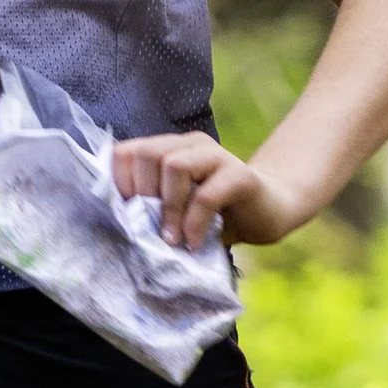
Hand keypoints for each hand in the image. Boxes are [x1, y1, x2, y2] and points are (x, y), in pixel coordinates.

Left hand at [112, 132, 302, 251]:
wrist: (268, 212)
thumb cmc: (216, 215)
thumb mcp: (177, 209)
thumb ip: (153, 205)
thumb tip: (121, 224)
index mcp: (170, 148)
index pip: (126, 152)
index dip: (119, 184)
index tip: (127, 216)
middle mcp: (191, 145)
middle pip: (148, 153)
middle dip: (143, 195)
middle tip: (150, 228)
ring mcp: (217, 156)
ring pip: (174, 165)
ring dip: (168, 209)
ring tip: (172, 239)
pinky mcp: (240, 175)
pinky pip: (206, 196)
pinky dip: (194, 223)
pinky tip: (195, 242)